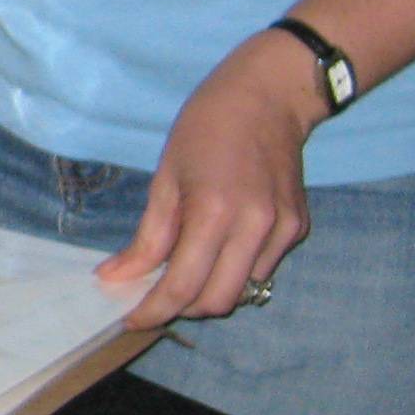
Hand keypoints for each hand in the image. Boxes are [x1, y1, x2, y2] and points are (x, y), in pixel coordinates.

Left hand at [100, 31, 322, 328]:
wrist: (269, 96)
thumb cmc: (207, 127)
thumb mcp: (166, 177)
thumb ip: (148, 237)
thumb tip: (116, 277)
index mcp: (214, 212)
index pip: (183, 286)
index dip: (155, 310)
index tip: (132, 317)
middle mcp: (255, 227)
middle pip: (218, 301)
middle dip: (183, 308)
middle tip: (155, 295)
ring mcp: (282, 230)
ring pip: (243, 290)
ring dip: (210, 291)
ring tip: (185, 268)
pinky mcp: (298, 227)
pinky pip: (263, 269)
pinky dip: (235, 270)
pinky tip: (219, 246)